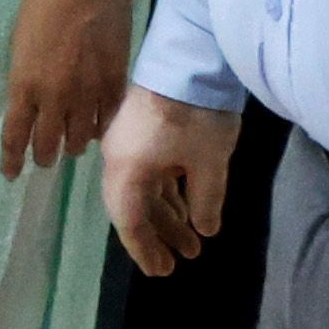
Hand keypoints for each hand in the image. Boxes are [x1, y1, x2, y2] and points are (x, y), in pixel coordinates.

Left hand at [0, 0, 139, 176]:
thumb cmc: (45, 2)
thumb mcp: (20, 41)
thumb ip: (24, 75)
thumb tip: (27, 98)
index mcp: (24, 84)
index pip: (15, 134)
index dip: (12, 158)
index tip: (10, 174)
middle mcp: (55, 97)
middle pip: (48, 143)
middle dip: (43, 157)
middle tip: (43, 161)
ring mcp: (88, 94)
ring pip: (79, 139)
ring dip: (72, 145)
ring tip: (70, 145)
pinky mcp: (114, 86)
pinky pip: (105, 122)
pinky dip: (97, 129)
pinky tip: (94, 128)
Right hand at [101, 87, 235, 276]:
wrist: (190, 56)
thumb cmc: (196, 115)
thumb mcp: (209, 163)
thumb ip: (206, 201)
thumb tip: (204, 228)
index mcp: (126, 170)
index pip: (129, 221)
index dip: (145, 249)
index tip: (162, 272)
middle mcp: (118, 160)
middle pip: (133, 208)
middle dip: (158, 236)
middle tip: (181, 262)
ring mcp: (127, 143)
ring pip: (143, 190)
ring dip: (166, 215)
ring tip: (193, 241)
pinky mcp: (140, 130)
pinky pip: (149, 173)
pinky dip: (167, 193)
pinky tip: (187, 206)